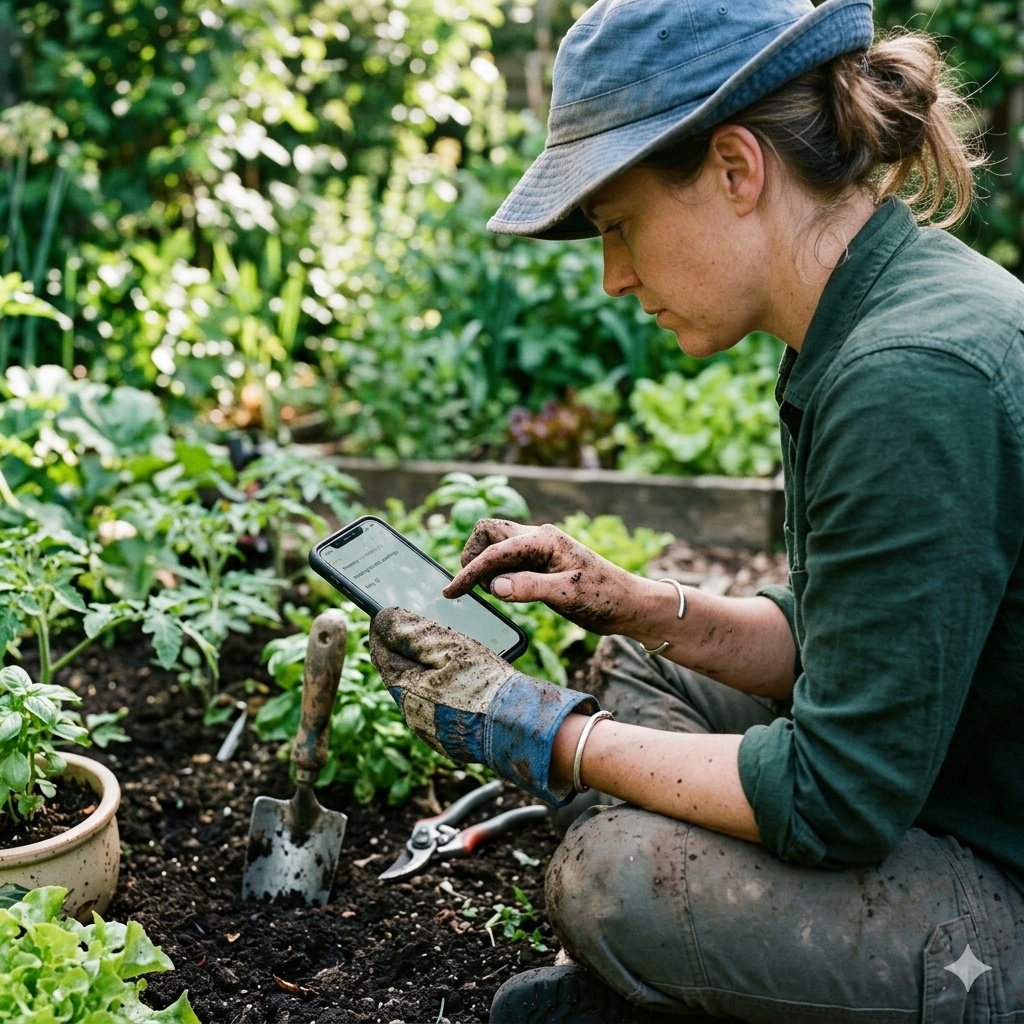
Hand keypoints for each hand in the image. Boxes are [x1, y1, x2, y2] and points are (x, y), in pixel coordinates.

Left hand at [369, 606, 598, 804]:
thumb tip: (382, 618)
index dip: (383, 631)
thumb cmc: (486, 682)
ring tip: (442, 648)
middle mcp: (413, 716)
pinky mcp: (452, 741)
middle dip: (405, 650)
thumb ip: (412, 631)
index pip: (381, 655)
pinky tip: (460, 677)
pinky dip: (444, 689)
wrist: (521, 725)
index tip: (387, 612)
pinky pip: (440, 708)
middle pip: (400, 674)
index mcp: (406, 692)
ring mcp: (433, 732)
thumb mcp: (449, 647)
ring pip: (420, 692)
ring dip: (425, 670)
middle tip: (415, 627)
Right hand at [442, 519, 644, 635]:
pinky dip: (495, 573)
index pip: (495, 551)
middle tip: (474, 588)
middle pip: (489, 532)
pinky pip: (506, 560)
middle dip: (473, 556)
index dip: (470, 571)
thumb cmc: (605, 597)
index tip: (451, 592)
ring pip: (496, 544)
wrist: (629, 604)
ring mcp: (538, 550)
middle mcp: (538, 537)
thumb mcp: (569, 594)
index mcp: (544, 539)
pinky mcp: (539, 564)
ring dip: (484, 565)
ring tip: (491, 593)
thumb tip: (494, 585)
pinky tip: (501, 592)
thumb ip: (530, 588)